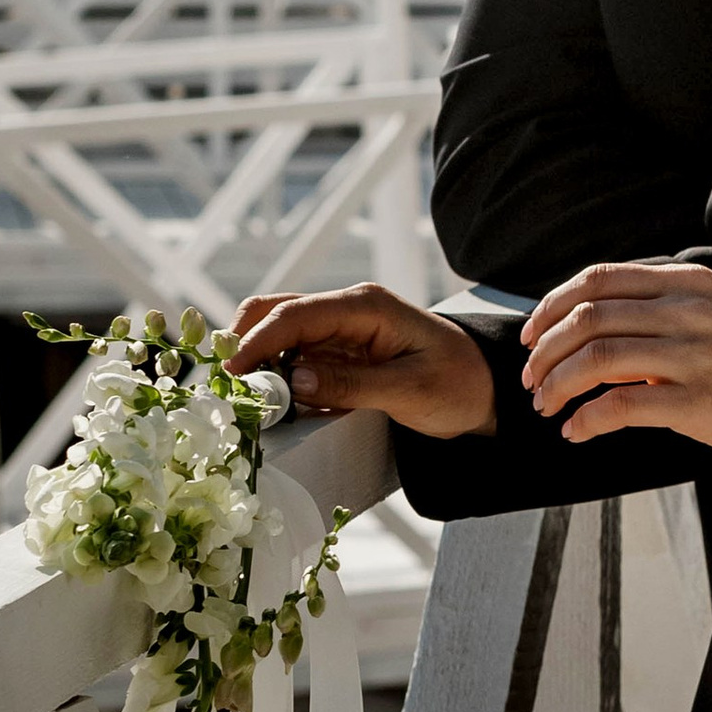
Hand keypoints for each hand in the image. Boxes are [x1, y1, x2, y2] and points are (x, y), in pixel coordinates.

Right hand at [232, 285, 498, 438]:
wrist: (484, 389)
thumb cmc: (457, 384)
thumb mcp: (410, 390)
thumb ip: (353, 385)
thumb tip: (295, 380)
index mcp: (366, 306)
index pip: (297, 314)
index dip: (258, 341)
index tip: (231, 372)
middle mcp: (347, 310)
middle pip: (277, 312)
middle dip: (246, 343)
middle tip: (227, 385)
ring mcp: (341, 330)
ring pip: (281, 334)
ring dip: (259, 362)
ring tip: (245, 398)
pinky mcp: (339, 352)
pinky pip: (297, 358)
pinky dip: (279, 377)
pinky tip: (277, 405)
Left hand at [520, 262, 711, 464]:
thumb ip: (665, 307)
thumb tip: (599, 328)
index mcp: (688, 283)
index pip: (600, 279)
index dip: (553, 304)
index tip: (533, 332)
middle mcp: (687, 311)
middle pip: (588, 317)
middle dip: (545, 350)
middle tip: (531, 377)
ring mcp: (692, 356)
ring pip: (597, 359)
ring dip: (558, 384)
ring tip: (546, 406)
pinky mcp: (698, 402)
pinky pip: (623, 406)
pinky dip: (587, 419)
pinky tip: (576, 431)